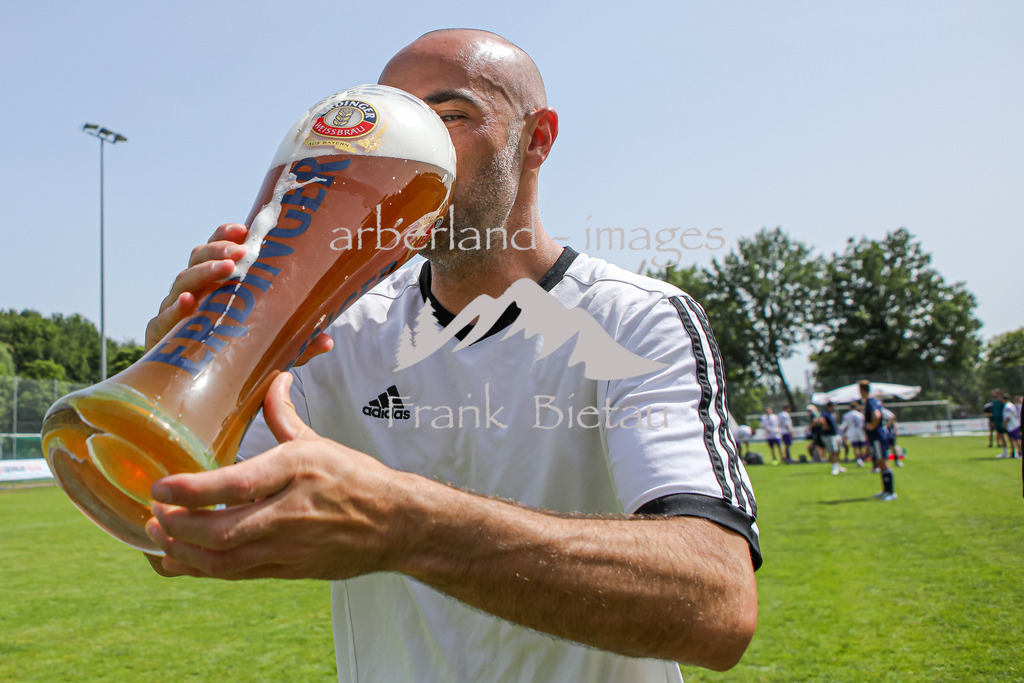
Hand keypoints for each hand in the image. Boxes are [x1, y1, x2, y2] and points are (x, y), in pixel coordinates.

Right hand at [144, 223, 332, 361]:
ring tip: (226, 269)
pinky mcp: (160, 338)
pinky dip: (175, 309)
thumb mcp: (270, 350)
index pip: (217, 252)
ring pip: (183, 283)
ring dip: (204, 272)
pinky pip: (163, 320)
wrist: (196, 395)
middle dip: (217, 249)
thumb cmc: (233, 360)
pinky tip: (190, 304)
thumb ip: (295, 343)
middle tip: (240, 251)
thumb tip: (328, 340)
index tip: (244, 230)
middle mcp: (193, 294)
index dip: (225, 236)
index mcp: (216, 287)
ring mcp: (174, 314)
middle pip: (198, 259)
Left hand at [145, 372, 404, 579]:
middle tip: (153, 512)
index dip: (191, 491)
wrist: (397, 524)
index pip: (235, 485)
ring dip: (182, 552)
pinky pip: (236, 575)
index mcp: (296, 471)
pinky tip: (178, 560)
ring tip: (158, 535)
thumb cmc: (357, 479)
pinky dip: (202, 570)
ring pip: (223, 561)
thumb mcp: (319, 443)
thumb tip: (273, 379)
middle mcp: (290, 512)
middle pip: (220, 531)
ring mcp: (289, 547)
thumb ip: (284, 415)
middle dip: (176, 526)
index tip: (159, 486)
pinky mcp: (289, 569)